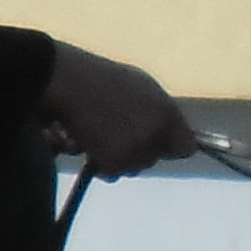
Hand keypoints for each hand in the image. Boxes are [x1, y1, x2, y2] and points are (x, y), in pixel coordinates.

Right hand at [41, 42, 199, 178]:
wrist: (63, 79)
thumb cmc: (95, 78)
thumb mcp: (139, 86)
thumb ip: (158, 111)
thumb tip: (168, 131)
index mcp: (166, 110)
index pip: (186, 147)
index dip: (169, 148)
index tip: (156, 146)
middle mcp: (157, 130)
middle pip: (153, 159)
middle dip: (136, 153)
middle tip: (113, 136)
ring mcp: (137, 147)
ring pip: (132, 168)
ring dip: (116, 158)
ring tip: (95, 136)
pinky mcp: (115, 160)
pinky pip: (110, 172)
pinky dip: (97, 163)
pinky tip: (85, 142)